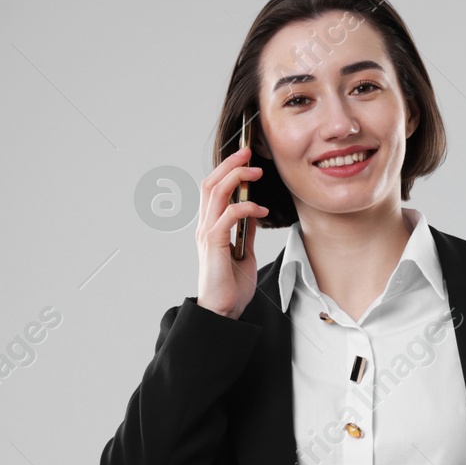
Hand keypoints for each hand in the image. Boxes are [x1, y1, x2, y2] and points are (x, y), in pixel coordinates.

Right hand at [195, 145, 269, 318]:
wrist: (223, 312)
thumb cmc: (231, 287)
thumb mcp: (245, 254)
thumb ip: (246, 233)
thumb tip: (253, 215)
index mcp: (211, 227)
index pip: (213, 189)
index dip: (227, 170)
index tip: (245, 157)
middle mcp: (205, 226)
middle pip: (211, 183)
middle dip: (229, 164)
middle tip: (248, 152)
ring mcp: (207, 234)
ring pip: (216, 193)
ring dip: (236, 177)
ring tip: (256, 172)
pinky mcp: (213, 244)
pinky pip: (227, 216)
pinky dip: (245, 208)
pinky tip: (261, 210)